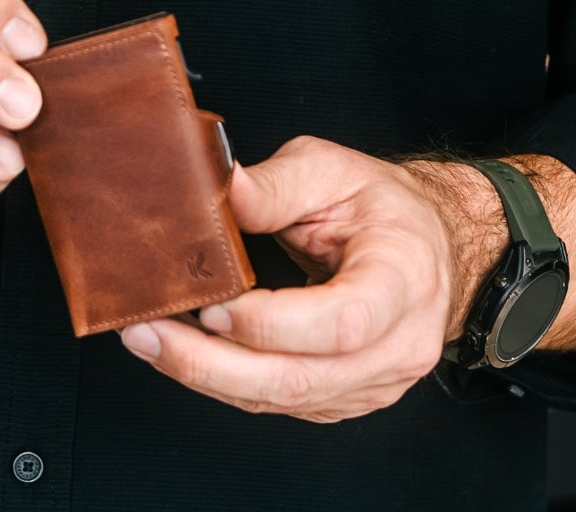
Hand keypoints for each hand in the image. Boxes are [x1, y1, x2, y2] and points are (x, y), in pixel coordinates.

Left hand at [116, 135, 468, 421]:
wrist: (427, 247)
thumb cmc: (384, 207)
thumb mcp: (334, 170)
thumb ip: (277, 184)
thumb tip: (221, 190)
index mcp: (403, 281)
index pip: (339, 324)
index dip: (270, 324)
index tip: (213, 303)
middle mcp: (398, 346)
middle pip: (299, 379)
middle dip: (211, 364)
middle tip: (148, 333)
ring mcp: (375, 383)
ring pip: (282, 400)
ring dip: (207, 376)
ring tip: (150, 340)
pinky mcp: (346, 398)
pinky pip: (280, 404)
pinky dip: (226, 383)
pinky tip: (187, 355)